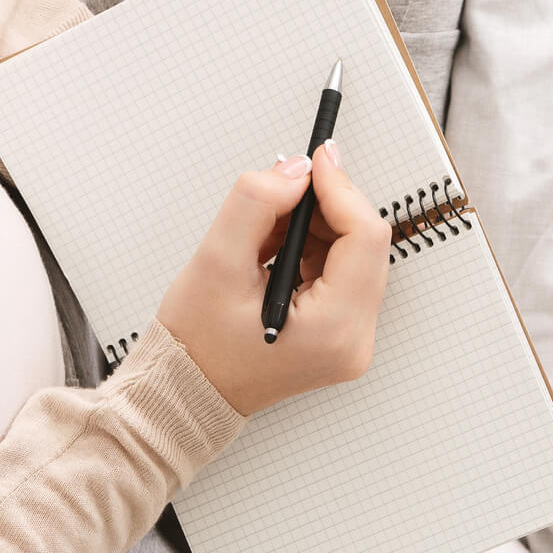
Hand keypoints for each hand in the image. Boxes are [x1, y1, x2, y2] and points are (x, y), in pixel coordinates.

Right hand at [158, 141, 391, 414]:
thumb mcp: (215, 262)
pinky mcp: (339, 333)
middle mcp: (354, 340)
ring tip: (263, 231)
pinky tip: (273, 250)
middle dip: (325, 208)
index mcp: (333, 329)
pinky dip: (312, 249)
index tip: (315, 160)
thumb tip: (295, 171)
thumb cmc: (195, 346)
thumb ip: (256, 205)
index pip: (365, 238)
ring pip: (353, 255)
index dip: (341, 189)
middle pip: (365, 245)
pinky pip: (341, 273)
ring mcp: (351, 339)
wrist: (186, 391)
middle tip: (281, 191)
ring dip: (315, 228)